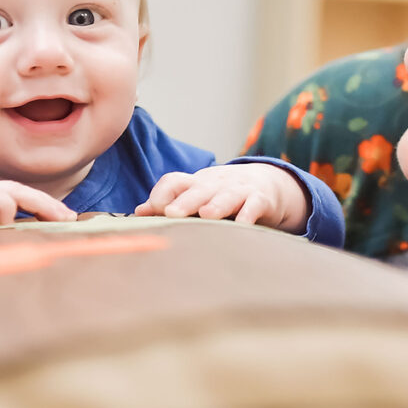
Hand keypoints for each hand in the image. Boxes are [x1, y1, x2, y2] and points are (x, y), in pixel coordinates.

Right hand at [0, 173, 76, 248]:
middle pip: (28, 194)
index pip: (24, 198)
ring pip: (18, 193)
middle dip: (52, 206)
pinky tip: (10, 221)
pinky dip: (7, 208)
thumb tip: (8, 250)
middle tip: (72, 220)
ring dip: (41, 204)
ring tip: (60, 218)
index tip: (66, 220)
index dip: (46, 207)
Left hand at [134, 164, 308, 233]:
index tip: (153, 210)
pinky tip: (242, 225)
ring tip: (206, 214)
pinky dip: (249, 214)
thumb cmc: (223, 193)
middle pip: (199, 189)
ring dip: (217, 204)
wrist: (268, 182)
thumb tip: (139, 212)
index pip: (175, 181)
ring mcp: (239, 190)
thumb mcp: (198, 193)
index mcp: (197, 183)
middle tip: (172, 213)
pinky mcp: (260, 199)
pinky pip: (254, 205)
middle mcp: (216, 184)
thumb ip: (169, 202)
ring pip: (227, 196)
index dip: (162, 193)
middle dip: (185, 201)